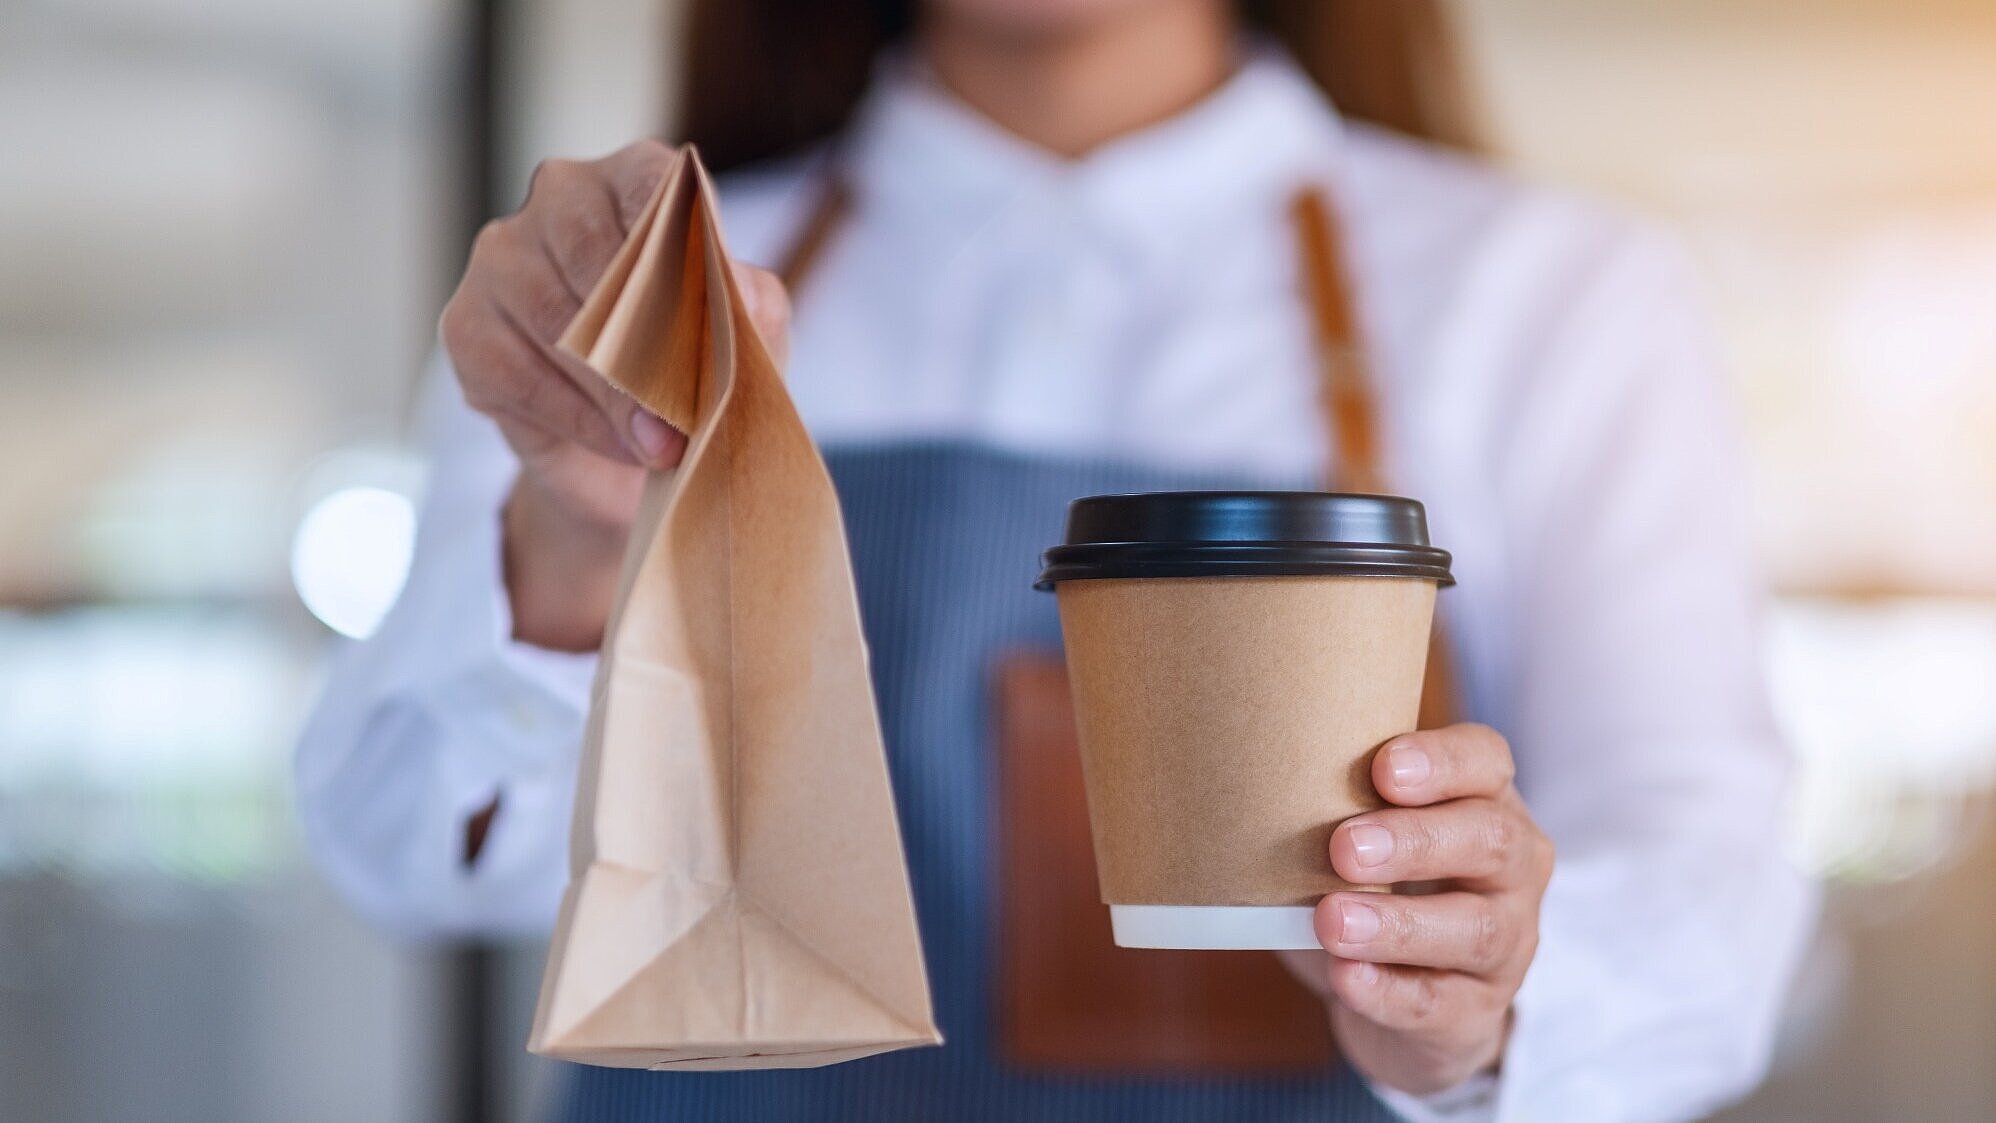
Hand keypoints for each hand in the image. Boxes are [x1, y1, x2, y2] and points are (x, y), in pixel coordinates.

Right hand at [438, 139, 790, 649]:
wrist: (633, 447)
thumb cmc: (694, 369)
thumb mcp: (744, 338)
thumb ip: (751, 307)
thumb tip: (740, 292)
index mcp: (634, 179)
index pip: (654, 186)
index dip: (683, 246)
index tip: (713, 304)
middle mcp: (559, 199)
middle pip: (594, 253)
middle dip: (648, 342)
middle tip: (687, 413)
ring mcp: (502, 258)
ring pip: (555, 320)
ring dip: (617, 394)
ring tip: (664, 443)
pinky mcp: (466, 326)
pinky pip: (519, 373)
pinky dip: (579, 419)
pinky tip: (620, 444)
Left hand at [1281, 724, 1553, 1095]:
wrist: (1410, 1001)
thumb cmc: (1377, 889)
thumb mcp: (1364, 838)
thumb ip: (1330, 809)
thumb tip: (1243, 788)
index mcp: (1484, 802)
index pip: (1485, 760)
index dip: (1442, 761)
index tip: (1383, 768)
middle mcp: (1512, 869)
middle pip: (1489, 840)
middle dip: (1415, 841)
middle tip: (1344, 847)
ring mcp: (1507, 944)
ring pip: (1474, 929)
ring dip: (1398, 924)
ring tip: (1331, 920)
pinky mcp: (1476, 1012)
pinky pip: (1439, 1003)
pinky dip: (1388, 991)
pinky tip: (1346, 977)